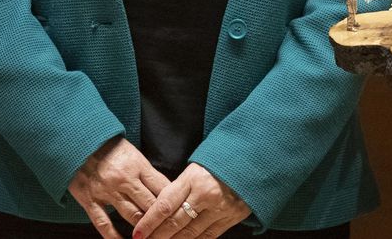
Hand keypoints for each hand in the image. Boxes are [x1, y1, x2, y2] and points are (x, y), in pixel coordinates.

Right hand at [67, 136, 168, 238]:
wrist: (79, 142)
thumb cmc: (109, 148)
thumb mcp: (133, 154)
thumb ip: (147, 173)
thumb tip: (165, 191)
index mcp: (138, 165)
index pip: (162, 188)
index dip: (173, 202)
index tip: (181, 212)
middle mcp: (124, 180)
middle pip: (150, 204)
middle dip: (161, 219)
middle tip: (170, 229)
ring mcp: (107, 191)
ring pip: (132, 215)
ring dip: (143, 228)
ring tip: (152, 236)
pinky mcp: (90, 200)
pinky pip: (104, 223)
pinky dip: (114, 236)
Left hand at [135, 163, 251, 238]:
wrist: (253, 161)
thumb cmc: (220, 162)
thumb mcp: (196, 168)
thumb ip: (179, 188)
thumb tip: (160, 209)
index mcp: (194, 178)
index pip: (165, 205)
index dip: (149, 222)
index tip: (138, 233)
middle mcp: (206, 195)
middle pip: (175, 222)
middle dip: (157, 235)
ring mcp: (220, 208)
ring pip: (190, 233)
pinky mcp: (232, 217)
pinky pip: (208, 235)